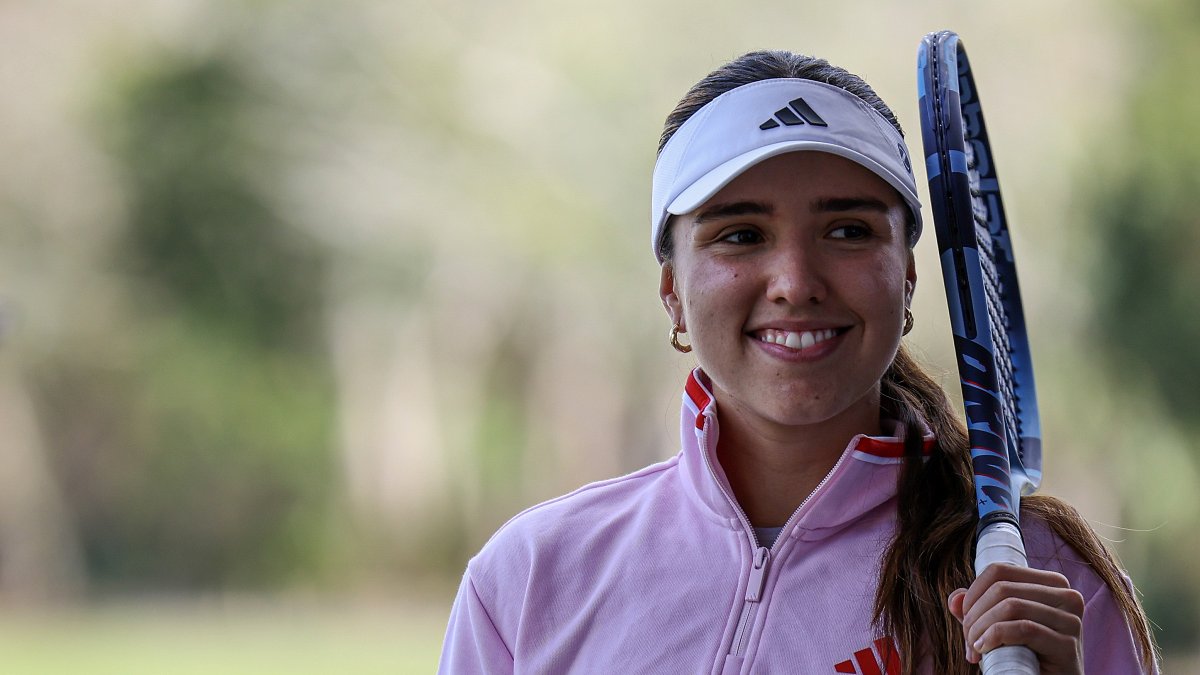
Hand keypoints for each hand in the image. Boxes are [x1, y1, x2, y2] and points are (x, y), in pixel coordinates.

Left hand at [947, 563, 1084, 674]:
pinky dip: (996, 637)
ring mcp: (1071, 620)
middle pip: (1002, 588)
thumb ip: (976, 609)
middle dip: (974, 615)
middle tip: (969, 640)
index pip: (999, 571)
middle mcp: (1067, 596)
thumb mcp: (997, 626)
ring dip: (981, 628)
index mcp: (1052, 583)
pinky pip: (1024, 628)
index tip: (964, 618)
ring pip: (1010, 606)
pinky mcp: (1069, 646)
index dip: (973, 593)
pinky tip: (984, 650)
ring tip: (975, 649)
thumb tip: (955, 598)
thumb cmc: (1024, 656)